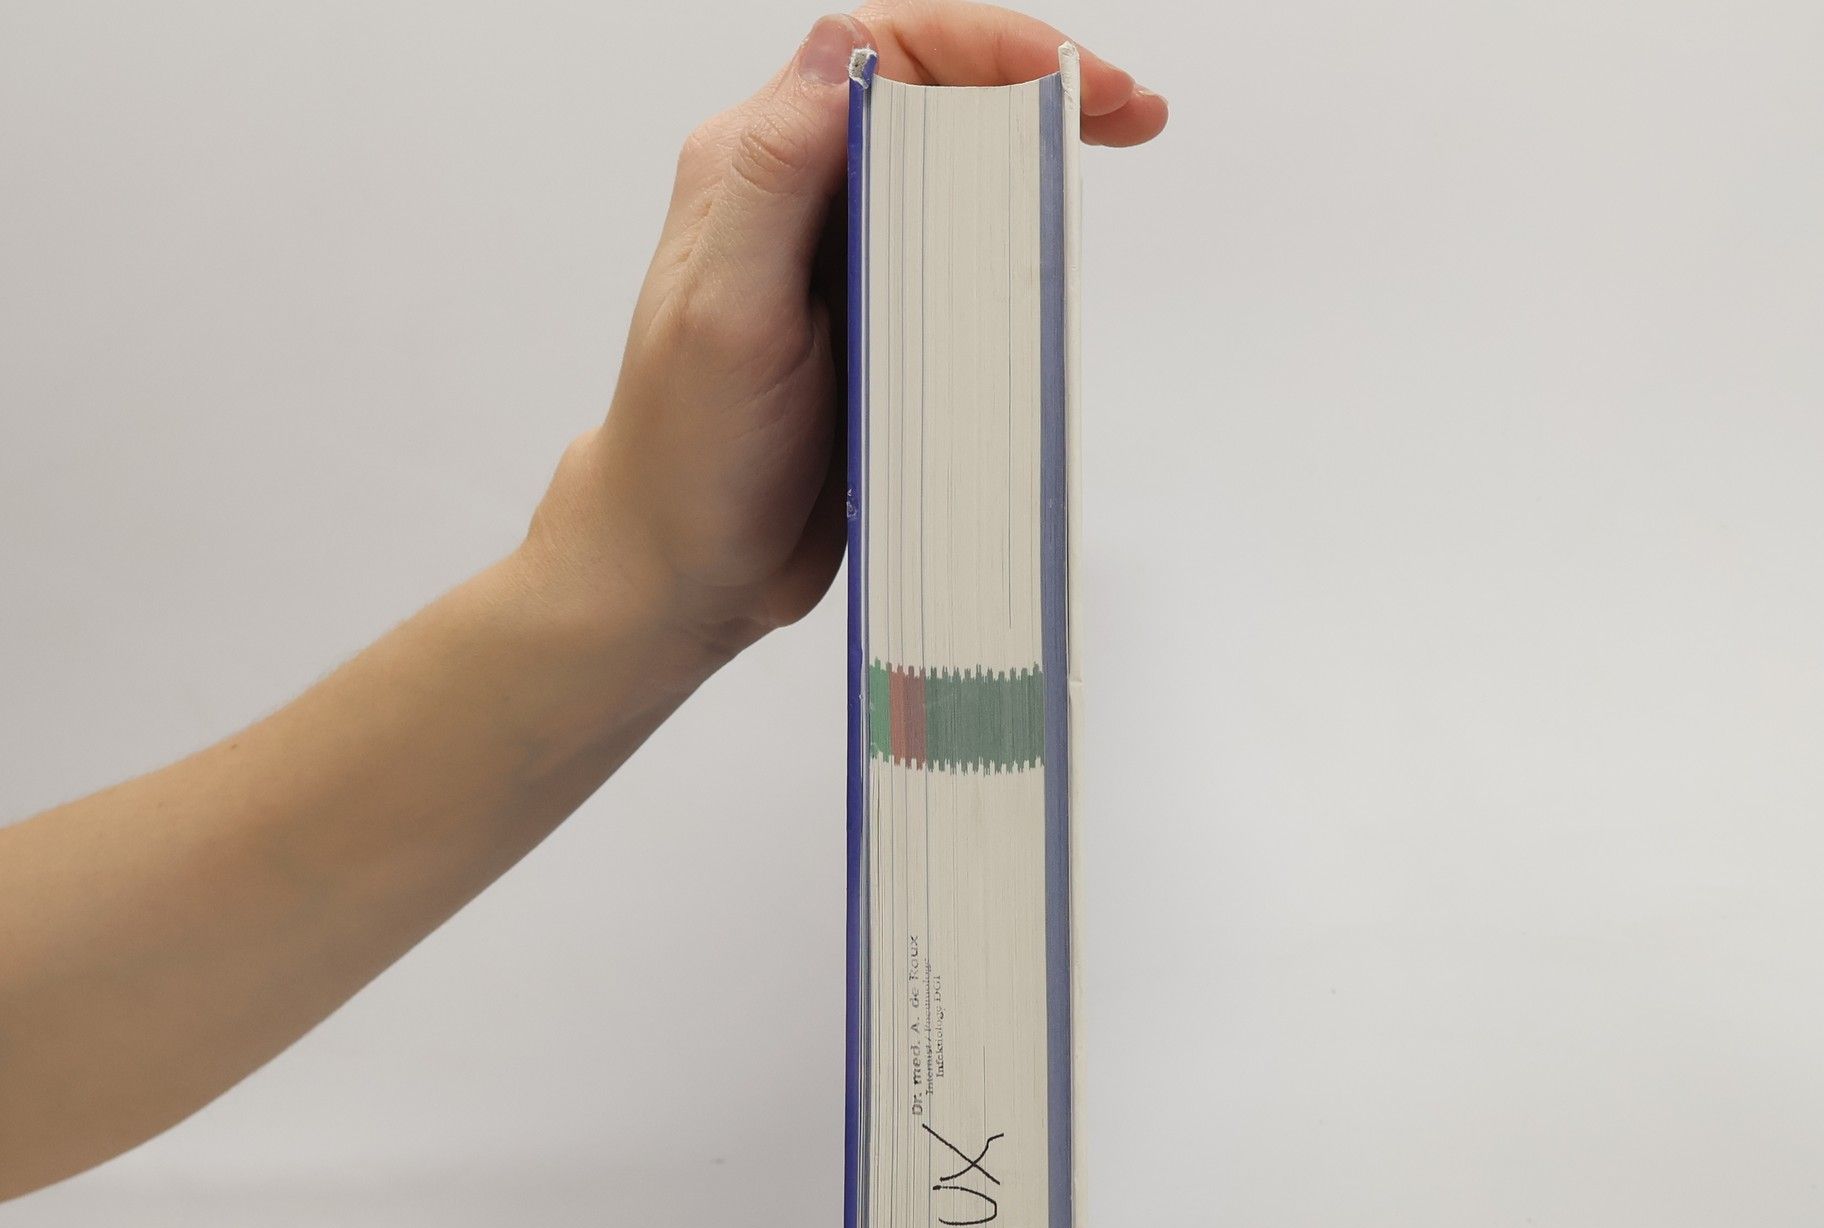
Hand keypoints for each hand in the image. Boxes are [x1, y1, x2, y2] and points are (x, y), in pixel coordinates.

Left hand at [524, 4, 1166, 696]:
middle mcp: (801, 201)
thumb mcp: (726, 311)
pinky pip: (955, 267)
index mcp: (758, 167)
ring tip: (1108, 172)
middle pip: (936, 103)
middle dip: (1035, 92)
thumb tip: (850, 51)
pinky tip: (1054, 265)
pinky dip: (1013, 250)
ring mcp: (840, 267)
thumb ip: (776, 176)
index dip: (990, 49)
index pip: (888, 54)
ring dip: (1034, 166)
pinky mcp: (873, 331)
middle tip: (1130, 117)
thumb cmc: (686, 453)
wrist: (683, 569)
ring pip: (952, 181)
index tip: (1073, 82)